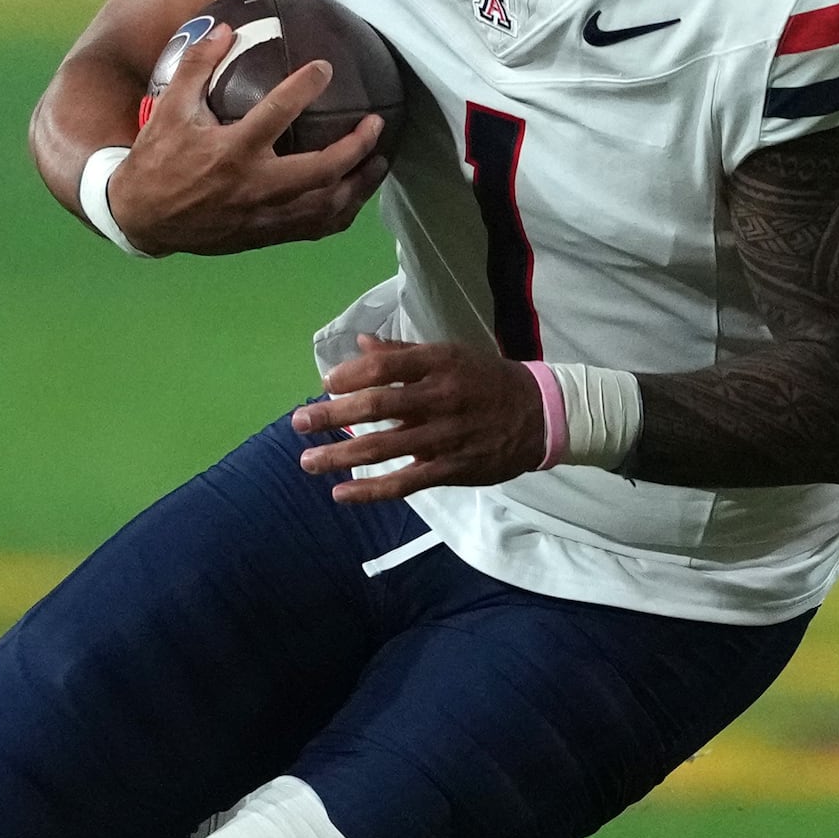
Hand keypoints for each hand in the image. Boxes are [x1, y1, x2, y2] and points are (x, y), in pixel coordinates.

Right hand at [108, 23, 387, 255]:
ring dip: (360, 183)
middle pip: (321, 171)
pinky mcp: (268, 235)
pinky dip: (341, 212)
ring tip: (379, 160)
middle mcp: (255, 186)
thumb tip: (223, 29)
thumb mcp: (169, 109)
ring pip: (327, 205)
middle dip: (356, 147)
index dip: (305, 87)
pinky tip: (354, 194)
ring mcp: (265, 216)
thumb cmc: (158, 160)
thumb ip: (196, 67)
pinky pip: (316, 228)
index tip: (325, 68)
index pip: (278, 114)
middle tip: (376, 123)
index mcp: (232, 152)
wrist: (143, 219)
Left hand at [293, 336, 545, 501]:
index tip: (326, 384)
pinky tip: (341, 494)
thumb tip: (360, 343)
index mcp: (440, 364)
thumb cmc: (487, 380)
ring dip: (340, 456)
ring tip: (308, 461)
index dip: (350, 375)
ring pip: (383, 449)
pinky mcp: (450, 469)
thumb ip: (404, 353)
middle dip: (331, 416)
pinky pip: (404, 483)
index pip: (386, 366)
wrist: (540, 415)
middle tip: (299, 422)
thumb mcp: (451, 354)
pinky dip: (370, 491)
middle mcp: (440, 399)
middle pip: (376, 407)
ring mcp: (444, 437)